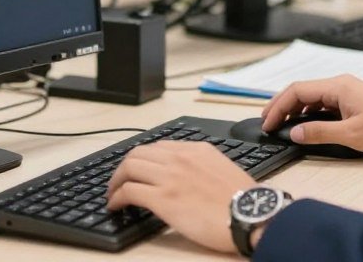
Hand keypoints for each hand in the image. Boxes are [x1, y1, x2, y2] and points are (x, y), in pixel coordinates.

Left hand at [106, 141, 256, 253]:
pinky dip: (117, 197)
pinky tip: (116, 206)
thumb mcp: (223, 169)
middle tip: (120, 180)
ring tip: (113, 193)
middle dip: (124, 167)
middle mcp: (181, 157)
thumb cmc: (243, 201)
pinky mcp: (162, 198)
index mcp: (197, 150)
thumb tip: (188, 178)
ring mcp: (170, 176)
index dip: (144, 159)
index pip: (160, 147)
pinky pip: (129, 191)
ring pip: (129, 167)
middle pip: (139, 153)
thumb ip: (203, 167)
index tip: (139, 169)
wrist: (249, 215)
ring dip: (116, 180)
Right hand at [260, 74, 362, 154]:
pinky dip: (308, 110)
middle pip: (302, 90)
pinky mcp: (352, 99)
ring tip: (281, 123)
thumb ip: (319, 133)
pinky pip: (323, 101)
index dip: (278, 106)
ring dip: (295, 108)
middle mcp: (340, 84)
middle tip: (267, 122)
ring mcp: (347, 91)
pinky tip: (305, 123)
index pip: (297, 91)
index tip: (267, 122)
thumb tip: (294, 132)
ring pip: (312, 95)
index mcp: (338, 87)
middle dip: (282, 105)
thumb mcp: (351, 135)